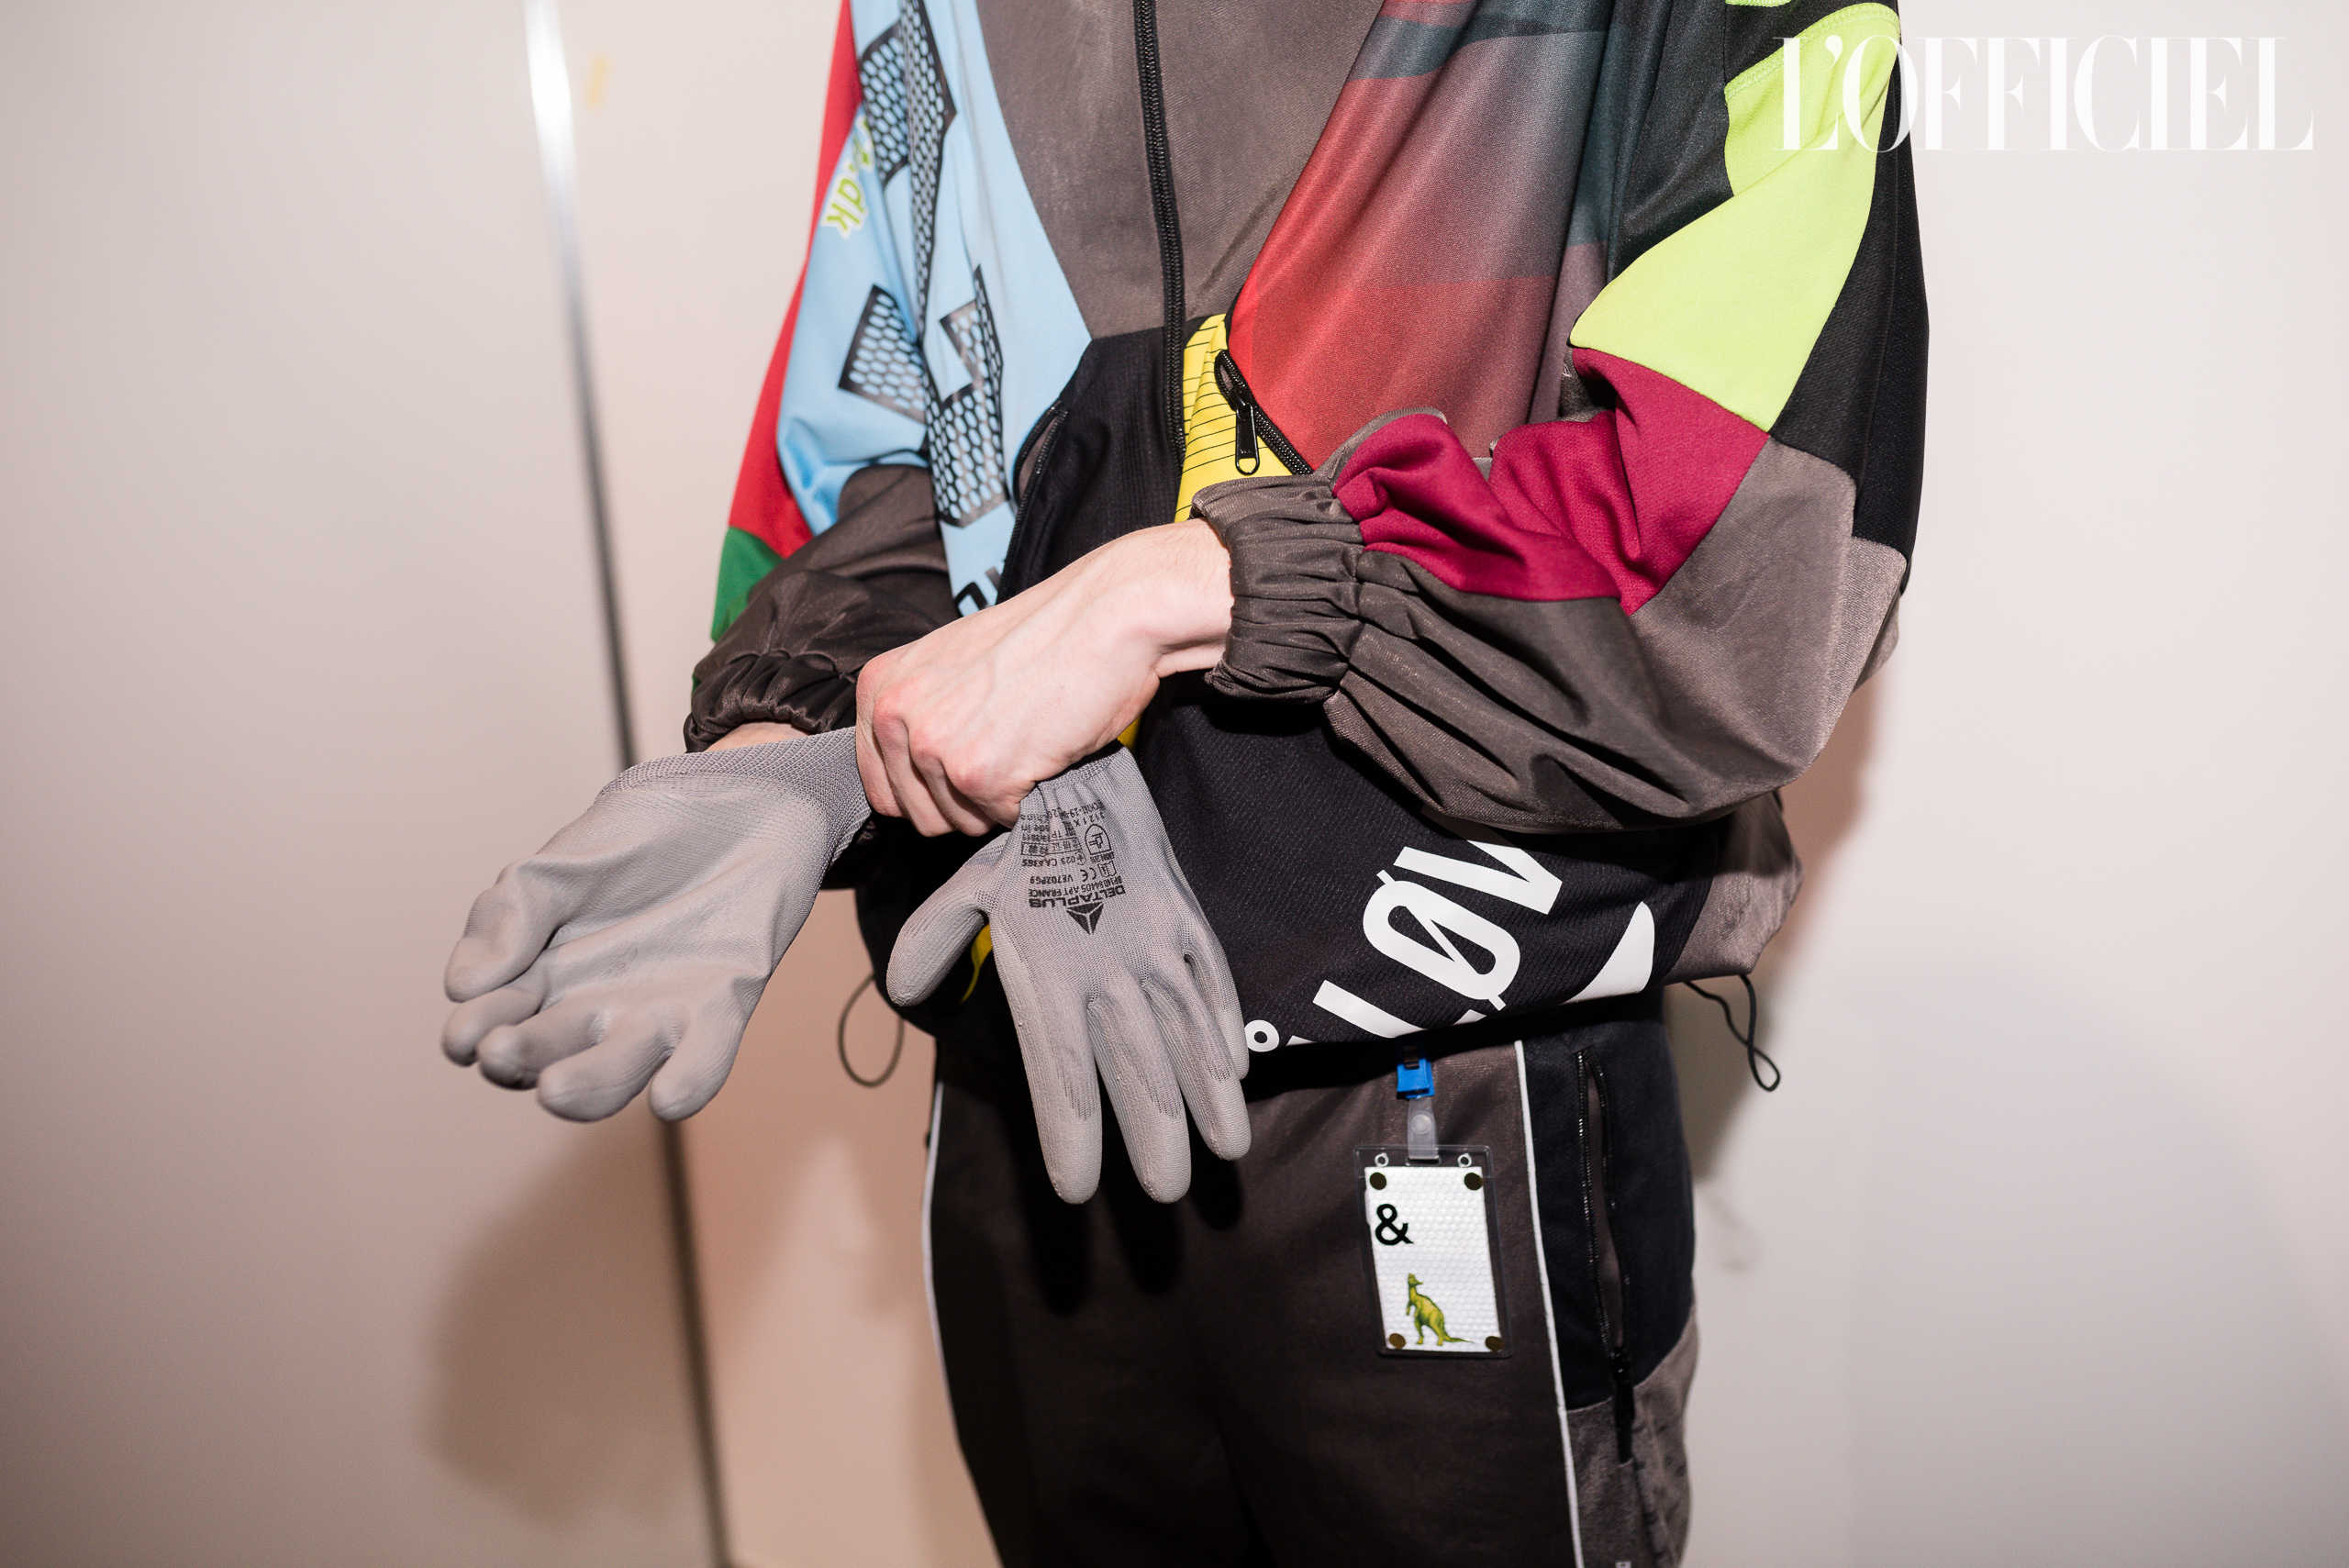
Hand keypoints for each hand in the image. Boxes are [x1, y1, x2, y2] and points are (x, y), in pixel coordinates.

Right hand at [440, 729, 868, 1120]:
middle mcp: (591, 1010)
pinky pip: (705, 1059)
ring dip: (590, 1087)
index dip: (476, 1031)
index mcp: (540, 977)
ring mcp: (655, 1015)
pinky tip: (670, 1097)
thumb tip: (464, 988)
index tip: (462, 1036)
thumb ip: (508, 916)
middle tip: (501, 1054)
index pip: (497, 1019)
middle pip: (549, 1055)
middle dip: (522, 1060)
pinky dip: (690, 1081)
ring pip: (618, 1071)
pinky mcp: (719, 1009)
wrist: (731, 802)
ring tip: (556, 1090)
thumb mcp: (558, 865)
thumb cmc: (637, 837)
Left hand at [855, 518, 1231, 833]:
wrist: (1105, 616)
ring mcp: (934, 746)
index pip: (880, 784)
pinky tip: (1041, 751)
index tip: (965, 761)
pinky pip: (999, 821)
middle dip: (962, 799)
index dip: (927, 788)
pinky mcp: (978, 773)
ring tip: (1024, 742)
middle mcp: (896, 715)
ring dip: (997, 799)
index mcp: (881, 686)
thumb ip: (921, 710)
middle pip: (915, 813)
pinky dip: (1027, 799)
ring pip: (957, 823)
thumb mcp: (953, 662)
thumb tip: (917, 772)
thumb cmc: (1044, 636)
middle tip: (1005, 749)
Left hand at [886, 747, 1249, 1201]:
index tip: (1077, 1192)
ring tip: (1226, 1154)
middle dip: (1153, 1144)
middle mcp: (1107, 975)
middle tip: (1165, 1194)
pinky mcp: (1188, 928)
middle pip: (1137, 1080)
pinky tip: (1233, 1081)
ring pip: (1188, 1045)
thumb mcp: (962, 891)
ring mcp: (1155, 952)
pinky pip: (1212, 993)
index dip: (1071, 1143)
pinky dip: (1223, 1040)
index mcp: (1050, 978)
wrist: (1082, 779)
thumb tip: (900, 996)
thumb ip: (929, 948)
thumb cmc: (1017, 844)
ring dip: (1208, 1106)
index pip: (1062, 1081)